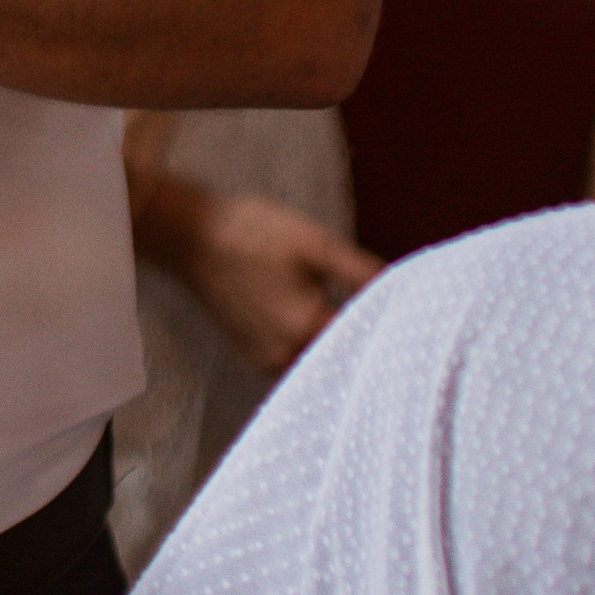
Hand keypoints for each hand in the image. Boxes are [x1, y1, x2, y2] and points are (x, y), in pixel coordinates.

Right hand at [138, 175, 378, 377]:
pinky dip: (308, 346)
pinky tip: (313, 320)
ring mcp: (264, 360)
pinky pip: (293, 360)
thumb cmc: (250, 231)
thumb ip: (360, 271)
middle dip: (363, 340)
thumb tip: (402, 289)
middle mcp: (283, 355)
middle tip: (387, 320)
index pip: (364, 342)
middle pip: (341, 359)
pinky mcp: (251, 356)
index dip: (387, 328)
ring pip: (316, 362)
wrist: (190, 236)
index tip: (403, 315)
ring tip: (348, 317)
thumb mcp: (314, 242)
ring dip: (334, 344)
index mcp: (303, 326)